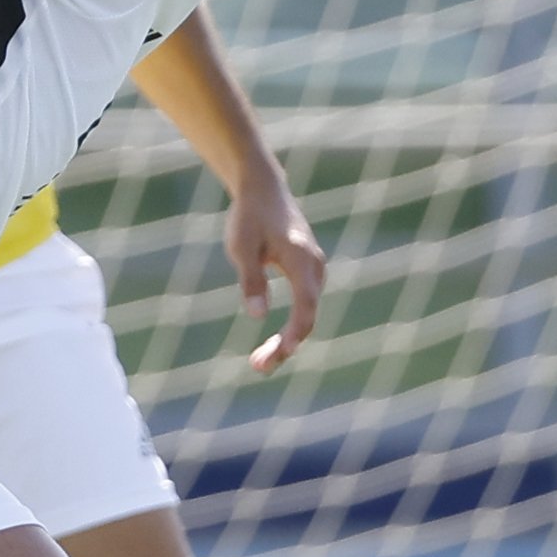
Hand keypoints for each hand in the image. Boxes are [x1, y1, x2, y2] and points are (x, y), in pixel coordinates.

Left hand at [226, 171, 325, 373]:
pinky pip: (305, 306)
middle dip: (286, 345)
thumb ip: (250, 280)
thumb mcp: (241, 247)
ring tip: (260, 362)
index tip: (282, 353)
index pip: (305, 305)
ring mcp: (315, 270)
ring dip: (287, 340)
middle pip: (308, 316)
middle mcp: (315, 267)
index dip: (295, 333)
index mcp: (302, 260)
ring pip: (307, 313)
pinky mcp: (308, 272)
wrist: (263, 188)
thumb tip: (257, 316)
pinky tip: (274, 344)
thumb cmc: (250, 216)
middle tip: (258, 368)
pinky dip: (291, 326)